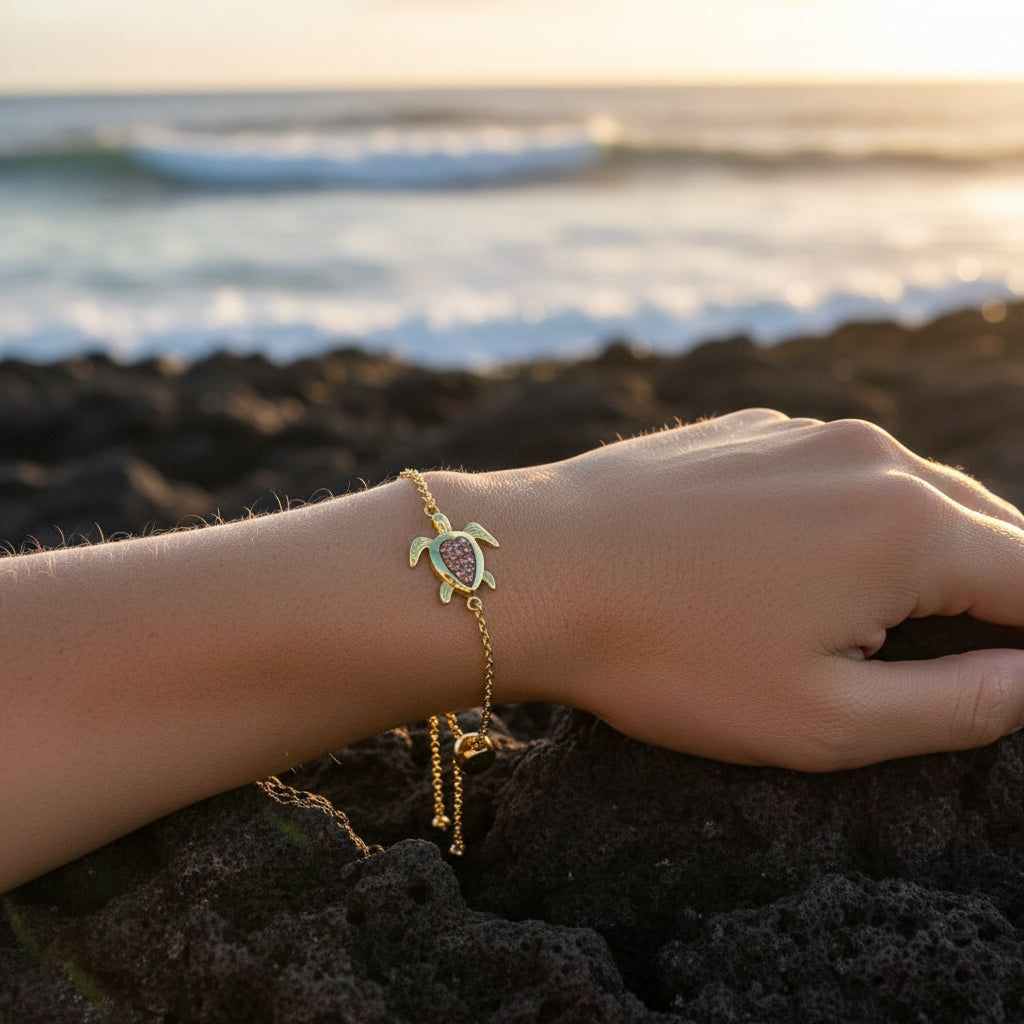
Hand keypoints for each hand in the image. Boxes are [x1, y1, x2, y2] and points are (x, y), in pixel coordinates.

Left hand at [495, 410, 1023, 770]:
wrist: (535, 568)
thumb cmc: (669, 657)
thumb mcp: (823, 720)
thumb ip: (957, 706)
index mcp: (909, 528)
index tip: (1011, 668)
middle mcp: (870, 457)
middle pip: (985, 526)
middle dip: (998, 589)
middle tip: (976, 650)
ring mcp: (803, 431)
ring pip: (909, 490)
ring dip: (923, 548)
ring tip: (894, 611)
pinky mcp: (748, 431)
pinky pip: (834, 469)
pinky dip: (850, 513)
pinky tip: (802, 558)